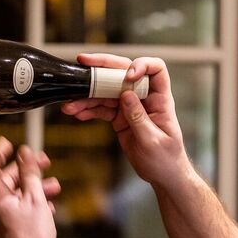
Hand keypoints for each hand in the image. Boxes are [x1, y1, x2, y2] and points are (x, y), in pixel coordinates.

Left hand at [0, 137, 60, 237]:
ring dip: (32, 188)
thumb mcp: (36, 199)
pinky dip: (28, 204)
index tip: (7, 143)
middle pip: (5, 181)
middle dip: (26, 171)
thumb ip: (30, 173)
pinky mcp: (3, 233)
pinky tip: (45, 207)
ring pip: (13, 197)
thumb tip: (25, 153)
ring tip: (53, 187)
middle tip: (43, 163)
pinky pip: (14, 211)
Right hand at [61, 54, 191, 191]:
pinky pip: (102, 108)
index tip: (127, 74)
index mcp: (160, 99)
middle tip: (83, 62)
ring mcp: (131, 106)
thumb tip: (125, 95)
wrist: (162, 175)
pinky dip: (89, 110)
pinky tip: (77, 114)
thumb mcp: (152, 141)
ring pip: (107, 91)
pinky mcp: (120, 117)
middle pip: (124, 72)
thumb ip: (138, 117)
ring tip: (71, 105)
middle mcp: (145, 98)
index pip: (156, 69)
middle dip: (103, 67)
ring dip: (88, 96)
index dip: (142, 65)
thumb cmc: (166, 159)